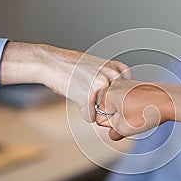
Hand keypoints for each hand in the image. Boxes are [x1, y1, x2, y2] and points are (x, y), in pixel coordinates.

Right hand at [0, 42, 130, 121]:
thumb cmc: (73, 65)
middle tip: (96, 100)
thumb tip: (123, 98)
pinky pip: (90, 117)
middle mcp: (111, 76)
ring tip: (85, 97)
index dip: (119, 97)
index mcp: (117, 68)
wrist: (51, 62)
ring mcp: (100, 88)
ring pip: (105, 112)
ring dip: (96, 111)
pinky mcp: (87, 98)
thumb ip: (112, 78)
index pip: (129, 92)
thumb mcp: (100, 66)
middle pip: (117, 105)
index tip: (111, 98)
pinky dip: (84, 114)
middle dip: (108, 107)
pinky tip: (77, 101)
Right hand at [95, 79, 180, 139]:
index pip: (100, 119)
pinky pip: (128, 101)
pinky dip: (134, 107)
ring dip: (127, 113)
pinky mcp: (134, 85)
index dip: (113, 125)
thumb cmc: (149, 112)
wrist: (170, 100)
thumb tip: (113, 133)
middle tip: (134, 117)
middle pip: (109, 111)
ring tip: (140, 112)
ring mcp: (124, 83)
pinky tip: (144, 108)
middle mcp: (114, 86)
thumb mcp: (125, 129)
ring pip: (119, 106)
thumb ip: (113, 133)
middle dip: (119, 118)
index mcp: (107, 95)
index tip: (125, 121)